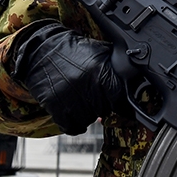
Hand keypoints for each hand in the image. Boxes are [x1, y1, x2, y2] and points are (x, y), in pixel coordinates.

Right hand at [12, 20, 125, 134]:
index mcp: (100, 71)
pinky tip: (75, 114)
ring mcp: (69, 98)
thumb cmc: (73, 51)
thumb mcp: (100, 52)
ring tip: (84, 101)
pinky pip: (71, 127)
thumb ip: (117, 67)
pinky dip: (75, 124)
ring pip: (89, 120)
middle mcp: (86, 85)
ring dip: (89, 114)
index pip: (120, 97)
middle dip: (104, 105)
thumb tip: (135, 79)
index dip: (122, 102)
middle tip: (97, 96)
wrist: (41, 50)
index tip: (121, 104)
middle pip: (105, 110)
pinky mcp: (54, 106)